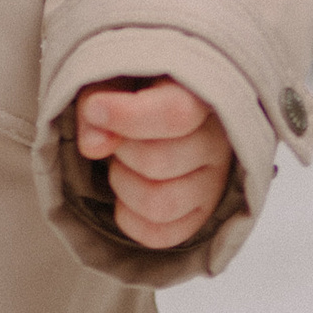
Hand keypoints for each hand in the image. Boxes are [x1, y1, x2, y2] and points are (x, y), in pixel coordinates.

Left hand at [72, 75, 233, 249]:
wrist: (153, 113)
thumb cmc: (133, 89)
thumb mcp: (110, 77)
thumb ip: (97, 99)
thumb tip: (94, 146)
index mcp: (201, 94)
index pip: (175, 113)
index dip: (128, 116)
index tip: (95, 110)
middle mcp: (218, 141)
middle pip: (157, 162)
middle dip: (119, 151)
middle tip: (116, 136)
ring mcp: (214, 183)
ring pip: (158, 204)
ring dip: (123, 183)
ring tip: (122, 161)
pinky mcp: (202, 216)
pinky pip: (159, 235)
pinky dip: (128, 216)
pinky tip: (128, 188)